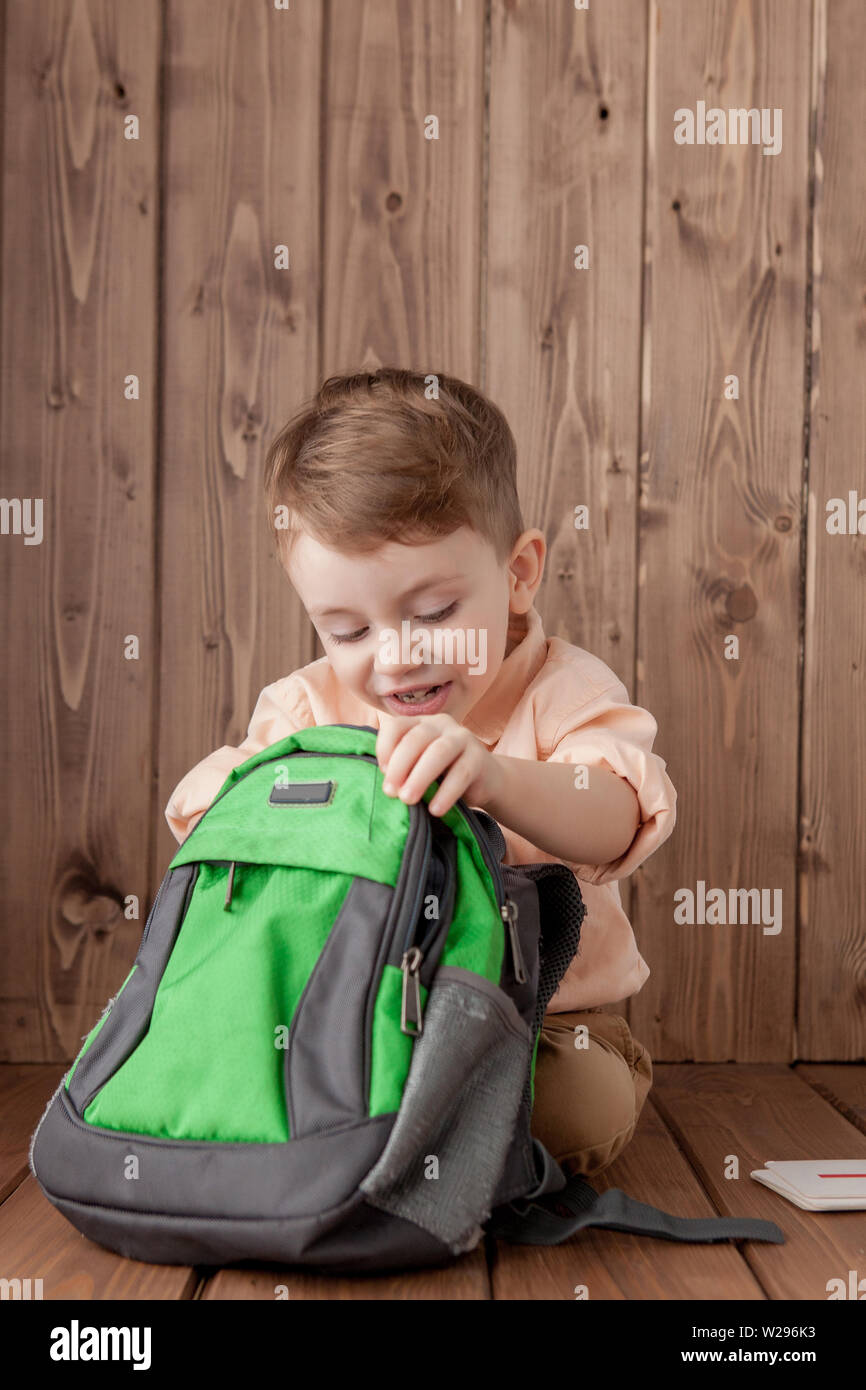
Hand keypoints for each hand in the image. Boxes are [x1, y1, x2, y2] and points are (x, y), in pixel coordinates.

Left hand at [376, 712, 500, 816]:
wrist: (487, 781)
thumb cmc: (444, 775)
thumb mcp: (420, 767)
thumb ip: (404, 769)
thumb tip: (385, 786)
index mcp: (421, 723)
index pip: (397, 726)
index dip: (385, 748)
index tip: (381, 773)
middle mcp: (441, 724)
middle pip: (416, 739)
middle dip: (400, 766)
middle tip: (390, 792)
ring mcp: (462, 738)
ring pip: (439, 752)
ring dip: (420, 777)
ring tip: (407, 799)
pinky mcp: (480, 757)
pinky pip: (461, 773)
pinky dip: (446, 793)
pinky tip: (435, 809)